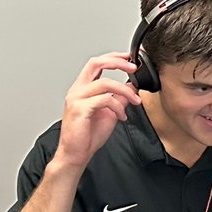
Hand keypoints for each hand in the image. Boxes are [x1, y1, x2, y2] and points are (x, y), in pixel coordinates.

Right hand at [53, 53, 141, 170]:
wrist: (76, 154)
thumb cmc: (88, 135)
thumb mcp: (110, 112)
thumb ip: (119, 98)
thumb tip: (132, 87)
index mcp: (83, 88)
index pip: (96, 63)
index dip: (114, 58)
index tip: (130, 58)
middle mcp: (77, 90)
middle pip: (96, 63)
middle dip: (118, 62)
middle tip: (134, 68)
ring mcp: (76, 98)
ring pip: (105, 82)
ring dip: (125, 90)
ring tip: (136, 102)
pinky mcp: (80, 109)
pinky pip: (104, 100)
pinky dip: (118, 106)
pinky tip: (122, 116)